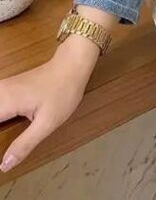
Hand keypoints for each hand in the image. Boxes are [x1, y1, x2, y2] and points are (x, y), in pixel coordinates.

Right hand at [0, 53, 91, 173]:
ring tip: (3, 135)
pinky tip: (3, 126)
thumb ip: (24, 145)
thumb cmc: (62, 92)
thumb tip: (3, 166)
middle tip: (1, 154)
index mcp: (5, 101)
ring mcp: (2, 88)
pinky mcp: (6, 88)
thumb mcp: (47, 123)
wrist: (71, 65)